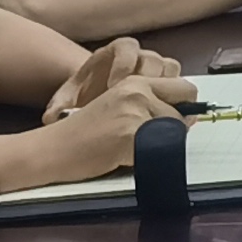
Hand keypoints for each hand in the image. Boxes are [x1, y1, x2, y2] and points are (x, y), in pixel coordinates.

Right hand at [13, 71, 195, 189]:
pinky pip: (159, 149)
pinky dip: (149, 159)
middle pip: (186, 109)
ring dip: (163, 144)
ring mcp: (134, 112)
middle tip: (158, 140)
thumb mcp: (119, 106)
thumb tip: (189, 116)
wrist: (52, 149)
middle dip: (179, 127)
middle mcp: (138, 91)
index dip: (186, 108)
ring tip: (136, 149)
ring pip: (175, 131)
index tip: (176, 123)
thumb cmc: (84, 133)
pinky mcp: (129, 134)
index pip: (186, 88)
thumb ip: (149, 104)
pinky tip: (126, 158)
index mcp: (136, 82)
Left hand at [43, 38, 190, 121]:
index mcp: (115, 52)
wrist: (97, 97)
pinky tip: (166, 118)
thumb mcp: (68, 99)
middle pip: (154, 59)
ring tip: (157, 111)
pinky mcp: (167, 84)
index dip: (124, 65)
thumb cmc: (85, 95)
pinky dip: (176, 100)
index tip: (116, 84)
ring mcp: (156, 69)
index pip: (126, 48)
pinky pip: (180, 86)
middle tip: (144, 100)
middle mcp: (139, 56)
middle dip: (151, 79)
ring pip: (171, 70)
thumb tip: (51, 117)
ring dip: (167, 90)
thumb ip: (59, 106)